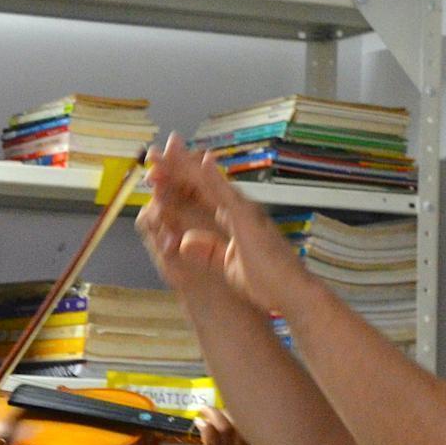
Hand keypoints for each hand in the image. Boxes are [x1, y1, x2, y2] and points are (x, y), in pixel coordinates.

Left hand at [135, 135, 306, 317]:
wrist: (293, 294)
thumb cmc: (267, 283)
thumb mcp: (227, 265)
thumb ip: (207, 251)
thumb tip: (186, 240)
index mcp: (233, 219)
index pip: (200, 196)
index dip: (178, 183)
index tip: (155, 173)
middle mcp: (239, 210)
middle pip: (202, 184)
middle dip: (177, 168)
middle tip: (152, 153)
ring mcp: (245, 212)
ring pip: (210, 184)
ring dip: (188, 167)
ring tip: (166, 149)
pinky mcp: (249, 221)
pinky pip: (228, 196)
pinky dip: (214, 178)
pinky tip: (201, 162)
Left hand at [167, 404, 257, 444]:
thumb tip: (232, 416)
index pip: (260, 435)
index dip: (248, 416)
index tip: (235, 407)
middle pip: (244, 428)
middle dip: (229, 412)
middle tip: (215, 410)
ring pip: (227, 429)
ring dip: (215, 414)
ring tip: (204, 411)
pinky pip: (212, 437)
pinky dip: (206, 424)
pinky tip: (199, 422)